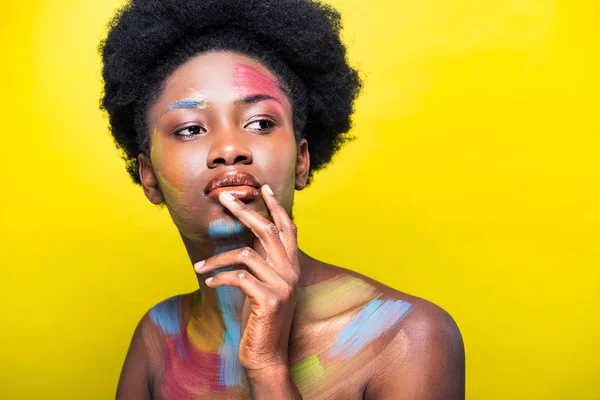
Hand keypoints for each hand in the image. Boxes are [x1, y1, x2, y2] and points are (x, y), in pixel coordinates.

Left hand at [194, 184, 299, 377]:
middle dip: (244, 210)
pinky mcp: (269, 300)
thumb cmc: (260, 318)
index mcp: (291, 266)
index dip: (276, 207)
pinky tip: (208, 282)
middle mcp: (291, 272)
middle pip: (268, 230)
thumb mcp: (263, 284)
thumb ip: (262, 259)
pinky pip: (238, 277)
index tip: (263, 188)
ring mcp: (283, 286)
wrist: (267, 356)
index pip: (287, 228)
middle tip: (224, 196)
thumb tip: (250, 231)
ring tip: (199, 266)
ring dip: (217, 259)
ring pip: (246, 254)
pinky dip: (219, 277)